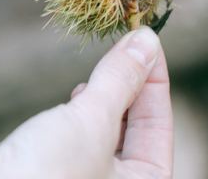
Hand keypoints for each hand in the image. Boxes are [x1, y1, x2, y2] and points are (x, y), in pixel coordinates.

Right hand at [0, 27, 172, 178]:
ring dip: (106, 98)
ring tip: (100, 72)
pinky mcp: (55, 171)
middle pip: (135, 130)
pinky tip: (77, 95)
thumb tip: (146, 40)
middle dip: (130, 87)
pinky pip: (81, 137)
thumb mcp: (94, 118)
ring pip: (106, 132)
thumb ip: (122, 79)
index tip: (146, 40)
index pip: (159, 126)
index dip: (155, 79)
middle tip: (124, 48)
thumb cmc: (48, 171)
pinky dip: (82, 112)